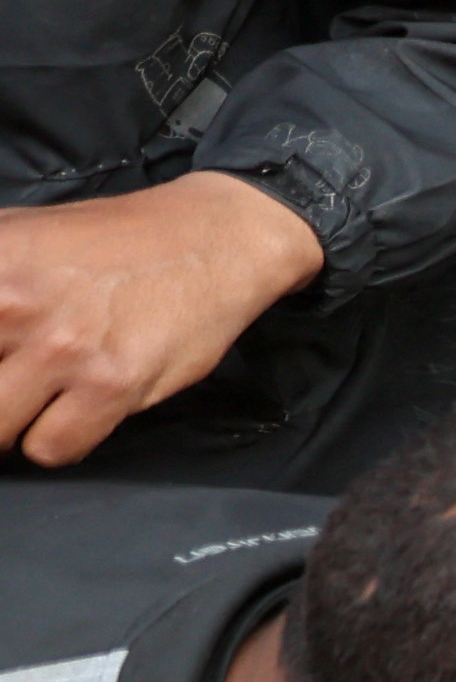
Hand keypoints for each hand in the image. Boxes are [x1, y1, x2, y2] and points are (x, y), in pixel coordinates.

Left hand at [0, 176, 326, 464]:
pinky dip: (55, 442)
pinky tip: (73, 414)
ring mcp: (60, 347)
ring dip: (12, 424)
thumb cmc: (113, 243)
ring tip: (36, 402)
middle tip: (12, 386)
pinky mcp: (110, 383)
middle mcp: (10, 303)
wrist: (209, 239)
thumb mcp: (15, 233)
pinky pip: (51, 448)